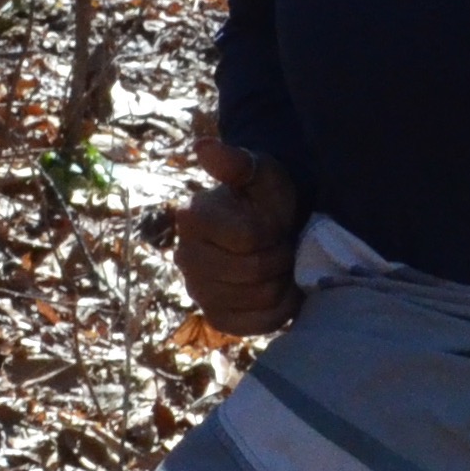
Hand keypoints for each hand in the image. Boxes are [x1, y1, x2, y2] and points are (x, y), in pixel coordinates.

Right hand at [173, 131, 303, 335]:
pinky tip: (281, 289)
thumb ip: (234, 161)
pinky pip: (258, 324)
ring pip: (260, 297)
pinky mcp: (217, 317)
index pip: (248, 238)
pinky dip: (281, 308)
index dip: (272, 230)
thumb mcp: (258, 171)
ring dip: (283, 280)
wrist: (271, 227)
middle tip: (283, 244)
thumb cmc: (265, 196)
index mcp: (191, 218)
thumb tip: (202, 146)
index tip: (273, 221)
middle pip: (254, 270)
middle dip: (280, 256)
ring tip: (282, 264)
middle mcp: (185, 257)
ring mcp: (198, 291)